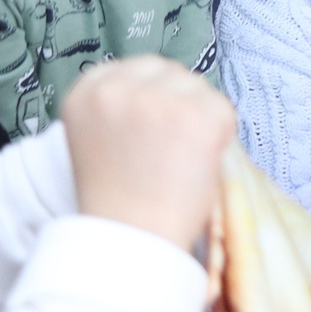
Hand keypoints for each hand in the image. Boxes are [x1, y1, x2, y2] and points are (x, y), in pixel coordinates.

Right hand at [59, 58, 235, 251]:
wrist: (133, 242)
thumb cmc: (120, 204)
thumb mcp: (99, 140)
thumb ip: (121, 108)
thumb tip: (166, 91)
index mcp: (87, 92)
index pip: (134, 69)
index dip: (153, 96)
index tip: (156, 126)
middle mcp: (117, 87)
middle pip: (167, 71)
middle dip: (178, 101)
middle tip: (174, 148)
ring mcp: (159, 97)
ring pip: (197, 88)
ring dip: (199, 117)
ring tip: (182, 161)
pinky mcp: (197, 113)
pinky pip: (223, 110)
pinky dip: (221, 136)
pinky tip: (199, 164)